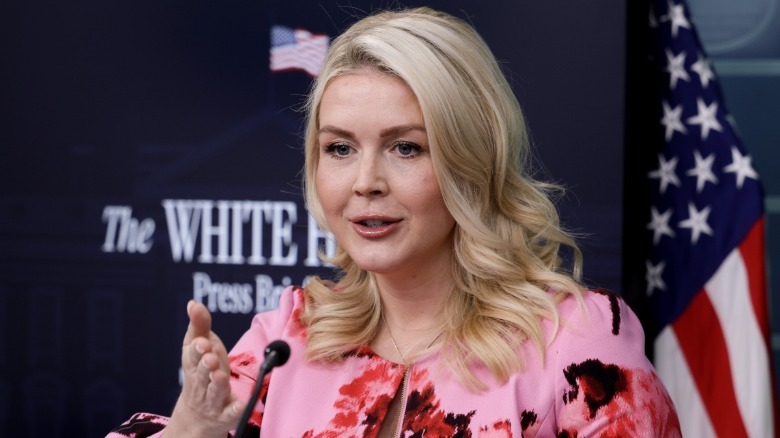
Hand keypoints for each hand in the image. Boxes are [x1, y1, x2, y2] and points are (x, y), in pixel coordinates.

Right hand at [165, 300, 244, 436]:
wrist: (198, 414)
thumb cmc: (202, 371)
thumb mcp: (201, 347)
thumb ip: (199, 325)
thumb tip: (193, 303)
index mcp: (193, 364)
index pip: (192, 356)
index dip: (198, 349)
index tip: (203, 341)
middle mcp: (201, 383)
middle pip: (202, 374)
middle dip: (205, 365)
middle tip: (210, 357)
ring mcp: (212, 400)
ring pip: (214, 392)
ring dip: (217, 383)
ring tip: (220, 375)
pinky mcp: (226, 414)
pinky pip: (230, 413)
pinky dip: (235, 409)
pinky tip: (241, 405)